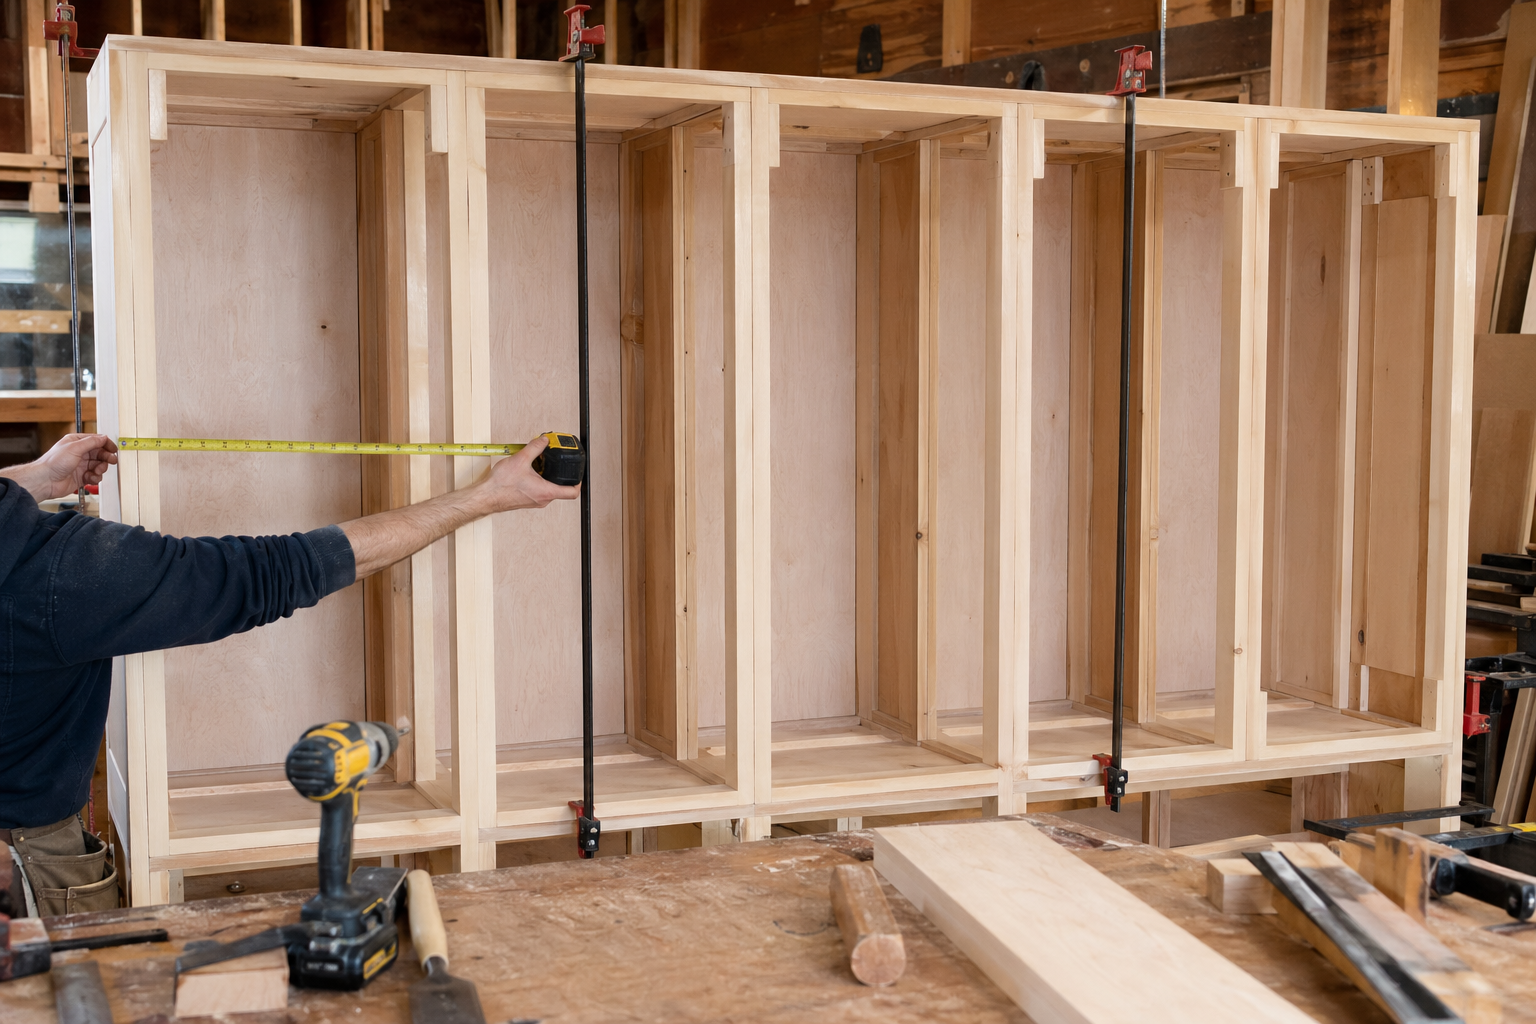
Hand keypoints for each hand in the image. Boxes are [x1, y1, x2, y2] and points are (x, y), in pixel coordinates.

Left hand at [0, 433, 117, 501]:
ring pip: (99, 465)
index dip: (106, 444)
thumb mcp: (75, 447)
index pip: (96, 441)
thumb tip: (104, 437)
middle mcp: (79, 453)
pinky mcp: (82, 477)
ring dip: (100, 469)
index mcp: (76, 442)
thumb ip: (92, 442)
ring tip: (96, 471)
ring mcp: (81, 465)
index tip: (113, 449)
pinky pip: (95, 476)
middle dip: (106, 458)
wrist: (46, 481)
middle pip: (100, 453)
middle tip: (111, 461)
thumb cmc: (54, 463)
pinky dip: (95, 478)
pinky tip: (89, 478)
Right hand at [473, 435, 580, 513]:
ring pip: (548, 488)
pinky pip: (539, 490)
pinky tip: (528, 470)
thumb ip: (535, 448)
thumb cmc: (501, 485)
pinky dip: (538, 480)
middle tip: (556, 462)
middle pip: (561, 488)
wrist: (486, 496)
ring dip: (547, 476)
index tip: (578, 474)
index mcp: (546, 492)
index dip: (579, 482)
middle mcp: (543, 500)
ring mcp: (535, 501)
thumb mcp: (521, 459)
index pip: (572, 493)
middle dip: (559, 474)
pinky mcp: (527, 500)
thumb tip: (544, 440)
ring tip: (539, 464)